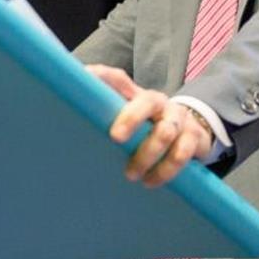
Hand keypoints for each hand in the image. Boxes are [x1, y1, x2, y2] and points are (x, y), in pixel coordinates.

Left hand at [86, 64, 212, 187]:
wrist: (189, 133)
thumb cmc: (146, 128)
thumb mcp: (123, 119)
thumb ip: (100, 113)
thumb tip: (64, 107)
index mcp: (135, 94)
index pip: (117, 79)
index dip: (102, 78)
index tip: (86, 82)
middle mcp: (158, 102)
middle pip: (146, 102)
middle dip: (131, 119)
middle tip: (115, 139)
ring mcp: (178, 118)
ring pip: (166, 131)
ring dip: (148, 155)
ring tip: (133, 175)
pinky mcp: (194, 137)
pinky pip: (183, 152)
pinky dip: (167, 169)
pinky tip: (152, 181)